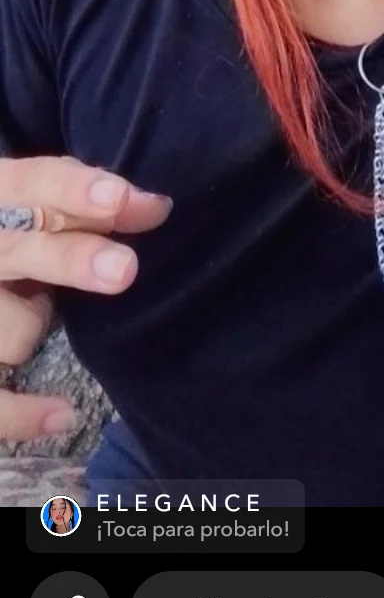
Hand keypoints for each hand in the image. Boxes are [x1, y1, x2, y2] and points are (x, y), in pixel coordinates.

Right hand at [0, 154, 171, 440]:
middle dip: (69, 260)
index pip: (29, 182)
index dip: (73, 189)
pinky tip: (61, 415)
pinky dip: (21, 414)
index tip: (121, 199)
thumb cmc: (9, 232)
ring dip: (32, 325)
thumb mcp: (34, 207)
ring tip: (33, 312)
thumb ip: (88, 206)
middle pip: (17, 251)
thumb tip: (155, 207)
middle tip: (124, 270)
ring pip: (13, 329)